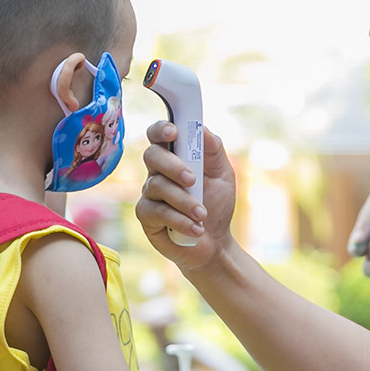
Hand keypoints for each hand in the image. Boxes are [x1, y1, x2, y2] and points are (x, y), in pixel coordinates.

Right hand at [135, 122, 235, 270]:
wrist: (215, 242)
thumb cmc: (216, 203)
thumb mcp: (223, 174)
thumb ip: (213, 150)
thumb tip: (202, 129)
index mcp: (175, 156)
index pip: (159, 134)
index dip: (161, 129)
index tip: (173, 132)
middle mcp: (158, 171)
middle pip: (152, 155)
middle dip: (173, 166)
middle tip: (192, 180)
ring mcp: (150, 194)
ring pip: (157, 186)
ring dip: (184, 200)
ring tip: (202, 214)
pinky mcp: (146, 216)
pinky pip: (157, 212)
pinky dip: (179, 220)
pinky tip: (196, 229)